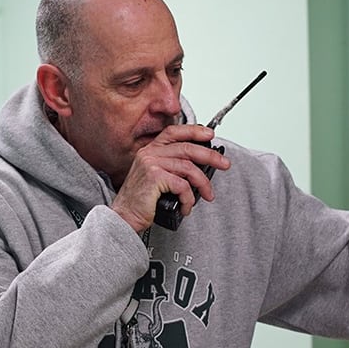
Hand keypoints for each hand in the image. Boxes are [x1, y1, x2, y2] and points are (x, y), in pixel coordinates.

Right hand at [111, 125, 231, 231]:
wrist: (124, 216)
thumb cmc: (140, 201)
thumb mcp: (155, 177)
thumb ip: (171, 167)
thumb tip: (199, 165)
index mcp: (150, 150)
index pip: (174, 132)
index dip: (194, 131)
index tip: (210, 135)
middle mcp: (149, 154)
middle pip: (187, 148)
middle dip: (210, 156)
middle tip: (224, 164)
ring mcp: (151, 164)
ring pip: (188, 168)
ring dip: (203, 183)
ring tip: (207, 194)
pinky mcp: (154, 178)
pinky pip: (182, 185)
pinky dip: (189, 198)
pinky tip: (187, 206)